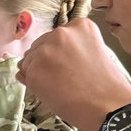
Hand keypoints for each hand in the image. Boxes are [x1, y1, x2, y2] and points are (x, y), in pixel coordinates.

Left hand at [16, 19, 130, 130]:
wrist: (106, 104)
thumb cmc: (104, 83)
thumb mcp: (93, 51)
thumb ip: (71, 47)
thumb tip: (45, 51)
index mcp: (80, 25)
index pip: (57, 36)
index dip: (59, 52)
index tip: (68, 63)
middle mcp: (60, 33)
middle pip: (40, 45)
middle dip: (45, 60)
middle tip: (61, 77)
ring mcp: (44, 51)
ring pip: (29, 60)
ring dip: (37, 71)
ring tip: (58, 85)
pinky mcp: (33, 70)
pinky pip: (23, 74)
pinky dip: (32, 83)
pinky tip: (49, 90)